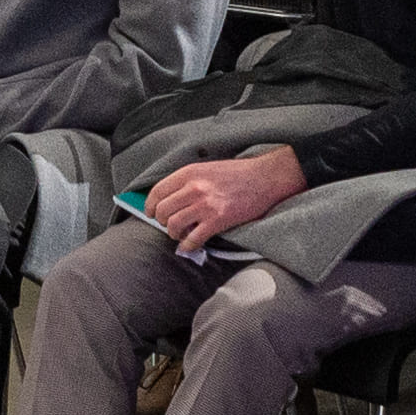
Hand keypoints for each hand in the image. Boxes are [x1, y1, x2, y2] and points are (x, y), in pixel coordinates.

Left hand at [139, 141, 308, 251]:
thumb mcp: (207, 169)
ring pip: (173, 225)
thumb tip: (170, 200)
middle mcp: (194, 187)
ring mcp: (205, 204)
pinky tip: (191, 245)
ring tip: (181, 234)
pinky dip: (188, 245)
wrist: (266, 177)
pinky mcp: (218, 220)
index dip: (149, 205)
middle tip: (169, 225)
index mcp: (189, 172)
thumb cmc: (238, 174)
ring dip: (174, 234)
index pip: (157, 191)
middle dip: (161, 221)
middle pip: (161, 210)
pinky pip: (193, 238)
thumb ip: (188, 182)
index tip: (150, 213)